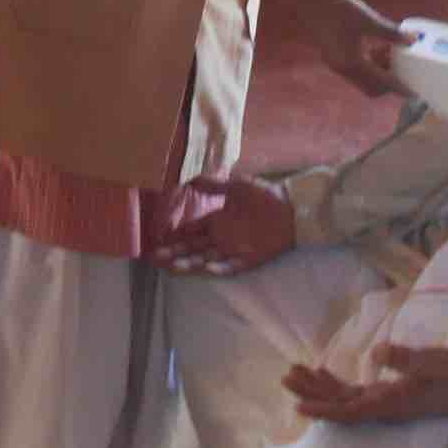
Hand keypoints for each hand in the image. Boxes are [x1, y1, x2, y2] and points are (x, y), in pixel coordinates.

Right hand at [150, 176, 296, 274]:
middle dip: (175, 253)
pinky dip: (220, 268)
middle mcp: (222, 237)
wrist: (292, 207)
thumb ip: (213, 186)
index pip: (191, 232)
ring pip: (206, 259)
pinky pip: (232, 266)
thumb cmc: (264, 195)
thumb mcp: (236, 187)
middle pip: (193, 248)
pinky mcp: (250, 259)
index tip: (158, 242)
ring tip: (173, 267)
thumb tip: (188, 180)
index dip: (175, 237)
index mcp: (217, 220)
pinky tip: (206, 268)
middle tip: (155, 259)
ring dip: (190, 263)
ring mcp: (235, 249)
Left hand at [282, 344, 447, 424]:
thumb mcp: (432, 363)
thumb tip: (377, 353)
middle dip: (312, 394)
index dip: (323, 409)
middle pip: (339, 404)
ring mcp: (382, 401)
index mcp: (389, 404)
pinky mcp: (386, 393)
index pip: (349, 411)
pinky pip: (354, 392)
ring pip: (343, 398)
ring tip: (294, 372)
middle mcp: (381, 407)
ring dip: (319, 387)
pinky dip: (335, 383)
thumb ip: (406, 359)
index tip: (299, 407)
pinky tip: (320, 372)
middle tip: (285, 379)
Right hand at [296, 0, 407, 98]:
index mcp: (353, 63)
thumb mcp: (367, 19)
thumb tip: (412, 40)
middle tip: (403, 71)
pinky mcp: (332, 57)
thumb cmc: (336, 9)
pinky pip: (355, 70)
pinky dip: (368, 65)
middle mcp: (344, 69)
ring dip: (378, 73)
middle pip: (371, 88)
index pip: (382, 84)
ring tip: (390, 55)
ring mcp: (336, 64)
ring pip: (363, 79)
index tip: (413, 90)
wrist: (307, 0)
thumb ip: (389, 32)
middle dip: (388, 83)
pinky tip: (374, 48)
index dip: (398, 87)